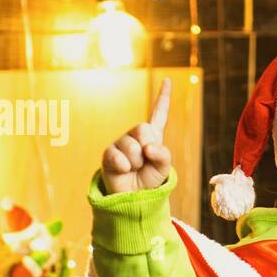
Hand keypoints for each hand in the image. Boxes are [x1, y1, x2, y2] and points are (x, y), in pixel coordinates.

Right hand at [101, 78, 173, 193]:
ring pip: (131, 145)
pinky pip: (118, 156)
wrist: (135, 196)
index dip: (163, 97)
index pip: (159, 114)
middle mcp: (136, 136)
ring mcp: (121, 143)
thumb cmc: (150, 180)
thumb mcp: (164, 167)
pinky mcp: (109, 154)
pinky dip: (125, 167)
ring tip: (134, 168)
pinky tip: (124, 171)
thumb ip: (163, 154)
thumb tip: (148, 147)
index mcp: (153, 136)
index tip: (168, 80)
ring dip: (136, 161)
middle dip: (147, 147)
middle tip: (145, 161)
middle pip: (142, 128)